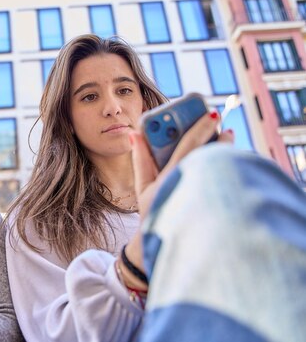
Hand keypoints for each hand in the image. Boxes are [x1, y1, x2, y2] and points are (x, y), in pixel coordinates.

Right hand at [123, 111, 233, 275]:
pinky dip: (225, 167)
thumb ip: (140, 160)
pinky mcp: (219, 203)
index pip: (189, 146)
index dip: (201, 128)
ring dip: (224, 149)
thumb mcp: (142, 188)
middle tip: (222, 123)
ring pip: (220, 165)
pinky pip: (224, 179)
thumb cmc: (155, 213)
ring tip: (225, 138)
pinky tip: (223, 162)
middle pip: (210, 153)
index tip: (211, 114)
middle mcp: (191, 185)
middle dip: (219, 136)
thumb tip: (135, 134)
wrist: (172, 246)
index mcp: (171, 179)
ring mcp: (207, 195)